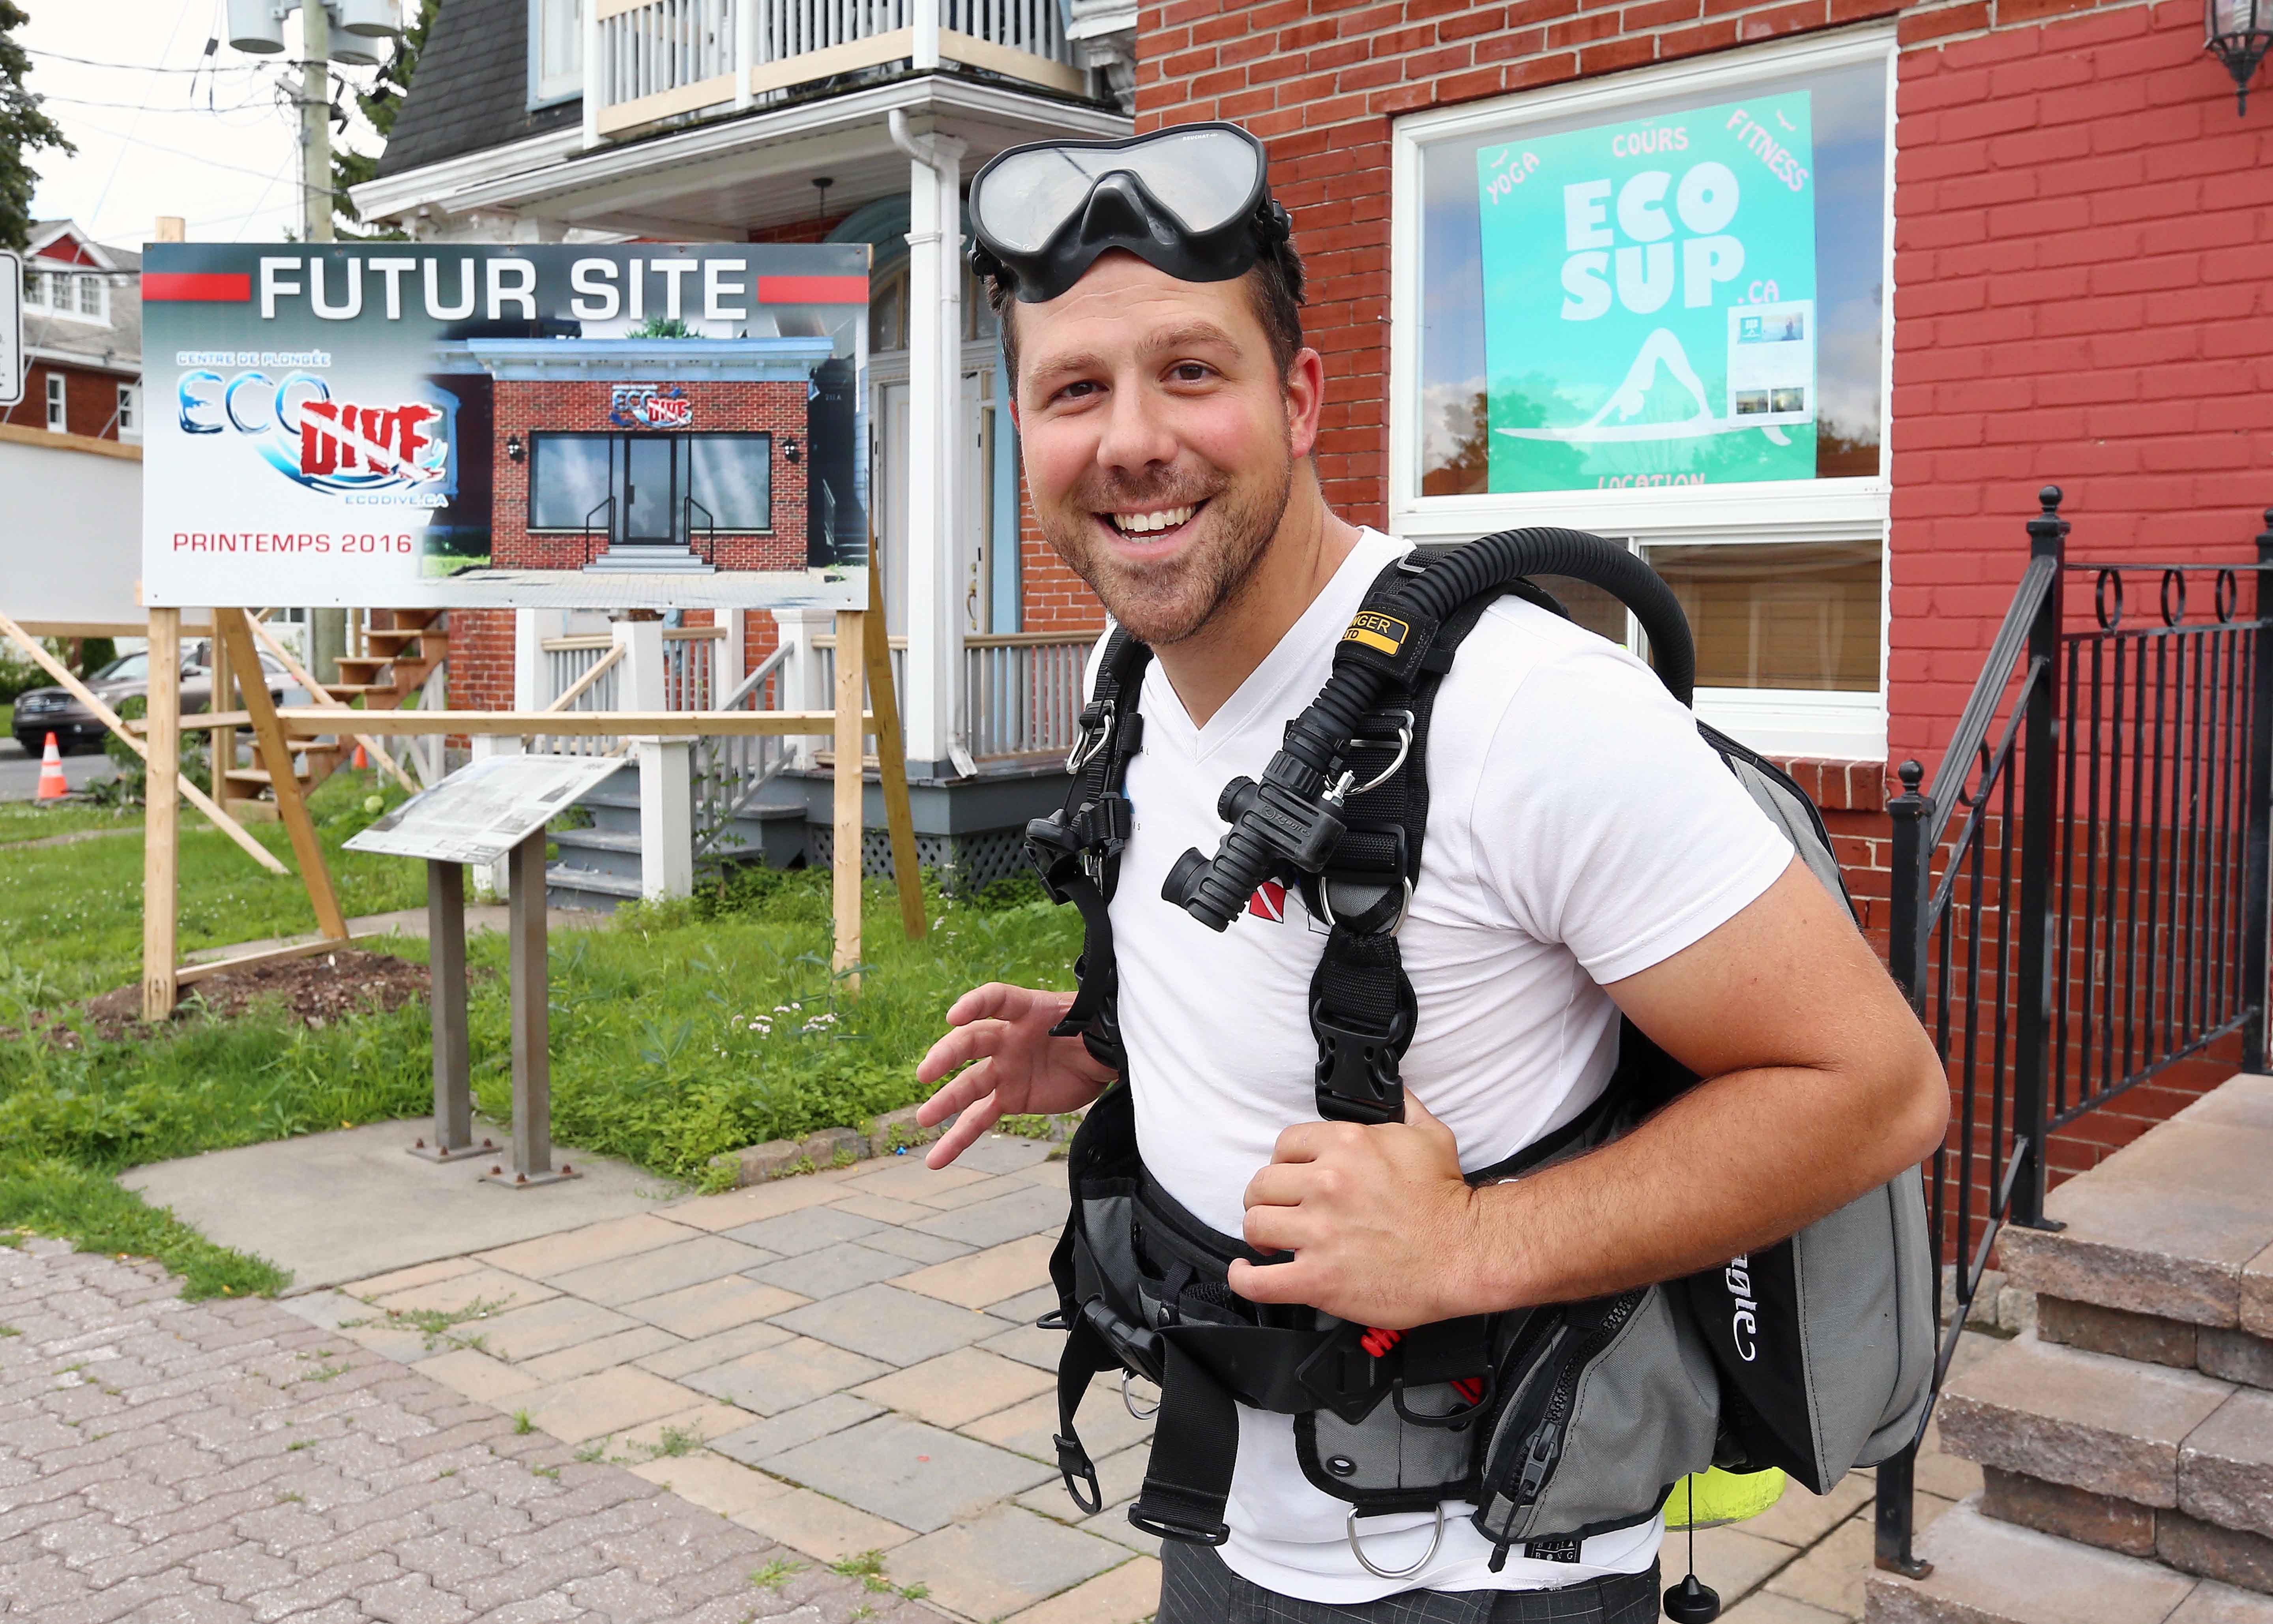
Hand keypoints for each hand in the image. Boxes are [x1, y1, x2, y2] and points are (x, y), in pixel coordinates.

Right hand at [915, 983, 1117, 1167]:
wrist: (1097, 1056)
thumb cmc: (1092, 1029)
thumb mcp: (1096, 1022)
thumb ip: (1090, 1025)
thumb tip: (1100, 1031)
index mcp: (1026, 1010)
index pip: (996, 1000)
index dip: (975, 1004)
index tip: (955, 1016)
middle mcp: (1006, 1038)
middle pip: (972, 1042)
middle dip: (948, 1055)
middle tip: (927, 1072)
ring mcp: (1003, 1070)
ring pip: (969, 1085)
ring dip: (945, 1101)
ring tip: (923, 1118)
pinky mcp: (1008, 1099)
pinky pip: (978, 1118)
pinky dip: (957, 1139)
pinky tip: (936, 1159)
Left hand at [1228, 1093, 1489, 1328]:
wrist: (1467, 1253)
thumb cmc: (1448, 1200)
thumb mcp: (1430, 1136)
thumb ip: (1404, 1108)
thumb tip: (1395, 1088)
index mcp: (1347, 1144)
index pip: (1285, 1143)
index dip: (1285, 1163)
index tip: (1293, 1178)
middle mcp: (1328, 1183)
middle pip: (1262, 1183)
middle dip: (1267, 1197)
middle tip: (1282, 1210)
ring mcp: (1320, 1232)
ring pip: (1256, 1223)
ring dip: (1261, 1233)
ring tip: (1273, 1240)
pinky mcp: (1319, 1278)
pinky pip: (1260, 1281)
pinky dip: (1245, 1279)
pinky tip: (1247, 1272)